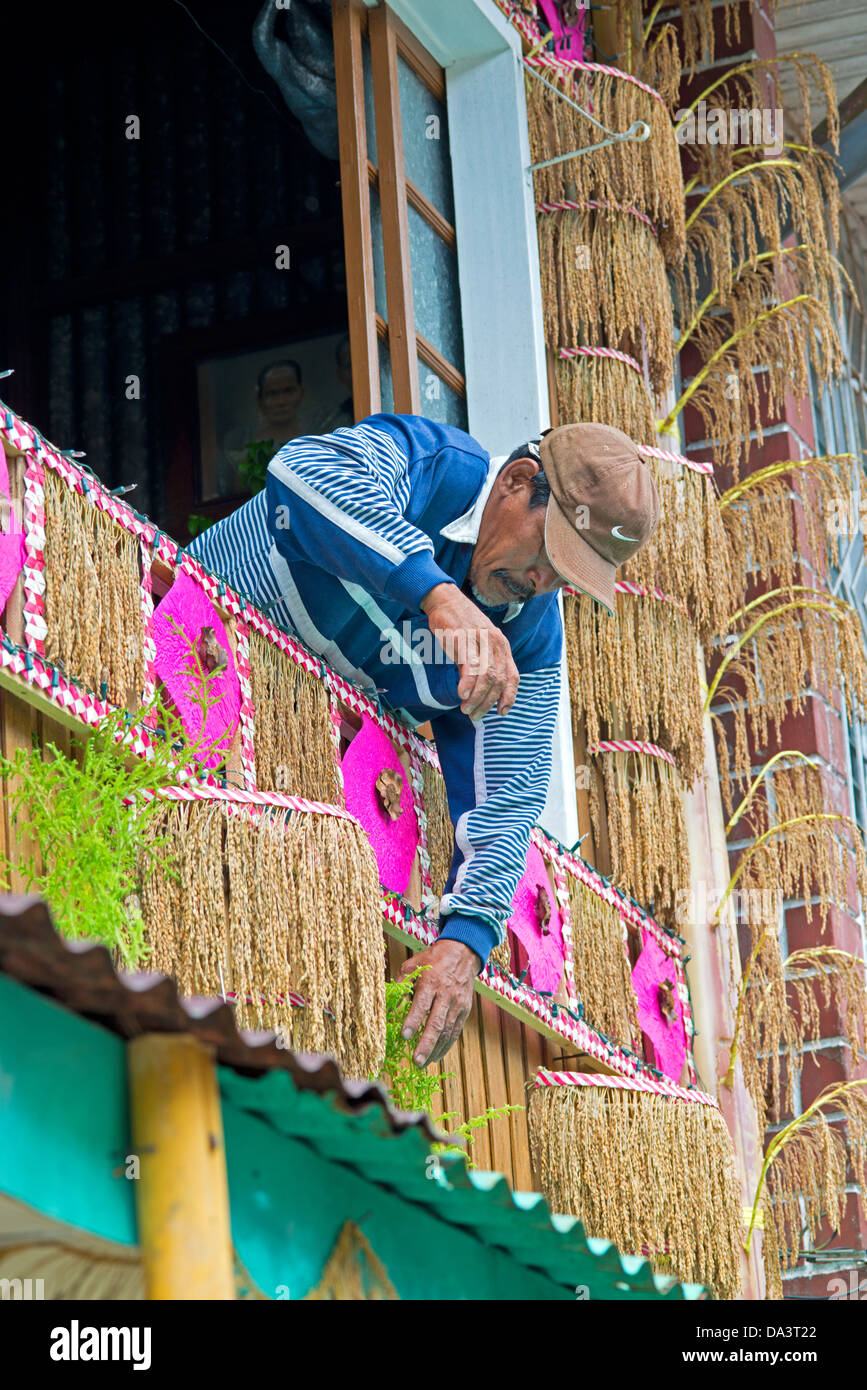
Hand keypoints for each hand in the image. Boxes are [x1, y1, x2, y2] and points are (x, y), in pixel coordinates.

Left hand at [397, 938, 479, 1066]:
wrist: (462, 953)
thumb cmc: (433, 960)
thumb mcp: (413, 965)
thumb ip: (401, 983)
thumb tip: (388, 1002)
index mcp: (431, 981)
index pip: (421, 1004)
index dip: (413, 1021)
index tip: (405, 1036)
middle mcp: (446, 994)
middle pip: (436, 1023)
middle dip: (426, 1044)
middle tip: (416, 1061)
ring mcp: (457, 1004)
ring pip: (447, 1031)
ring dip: (435, 1049)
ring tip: (423, 1063)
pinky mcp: (465, 1010)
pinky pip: (455, 1031)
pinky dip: (446, 1046)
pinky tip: (436, 1056)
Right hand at [420, 582, 519, 719]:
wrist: (446, 600)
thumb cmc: (461, 624)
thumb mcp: (481, 642)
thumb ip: (485, 662)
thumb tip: (483, 689)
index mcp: (502, 645)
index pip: (512, 675)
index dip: (509, 696)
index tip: (502, 712)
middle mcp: (495, 643)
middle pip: (498, 681)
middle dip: (487, 703)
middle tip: (475, 716)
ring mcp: (480, 641)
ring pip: (486, 677)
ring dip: (476, 698)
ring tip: (466, 709)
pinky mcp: (463, 640)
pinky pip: (470, 667)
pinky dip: (467, 684)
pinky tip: (462, 694)